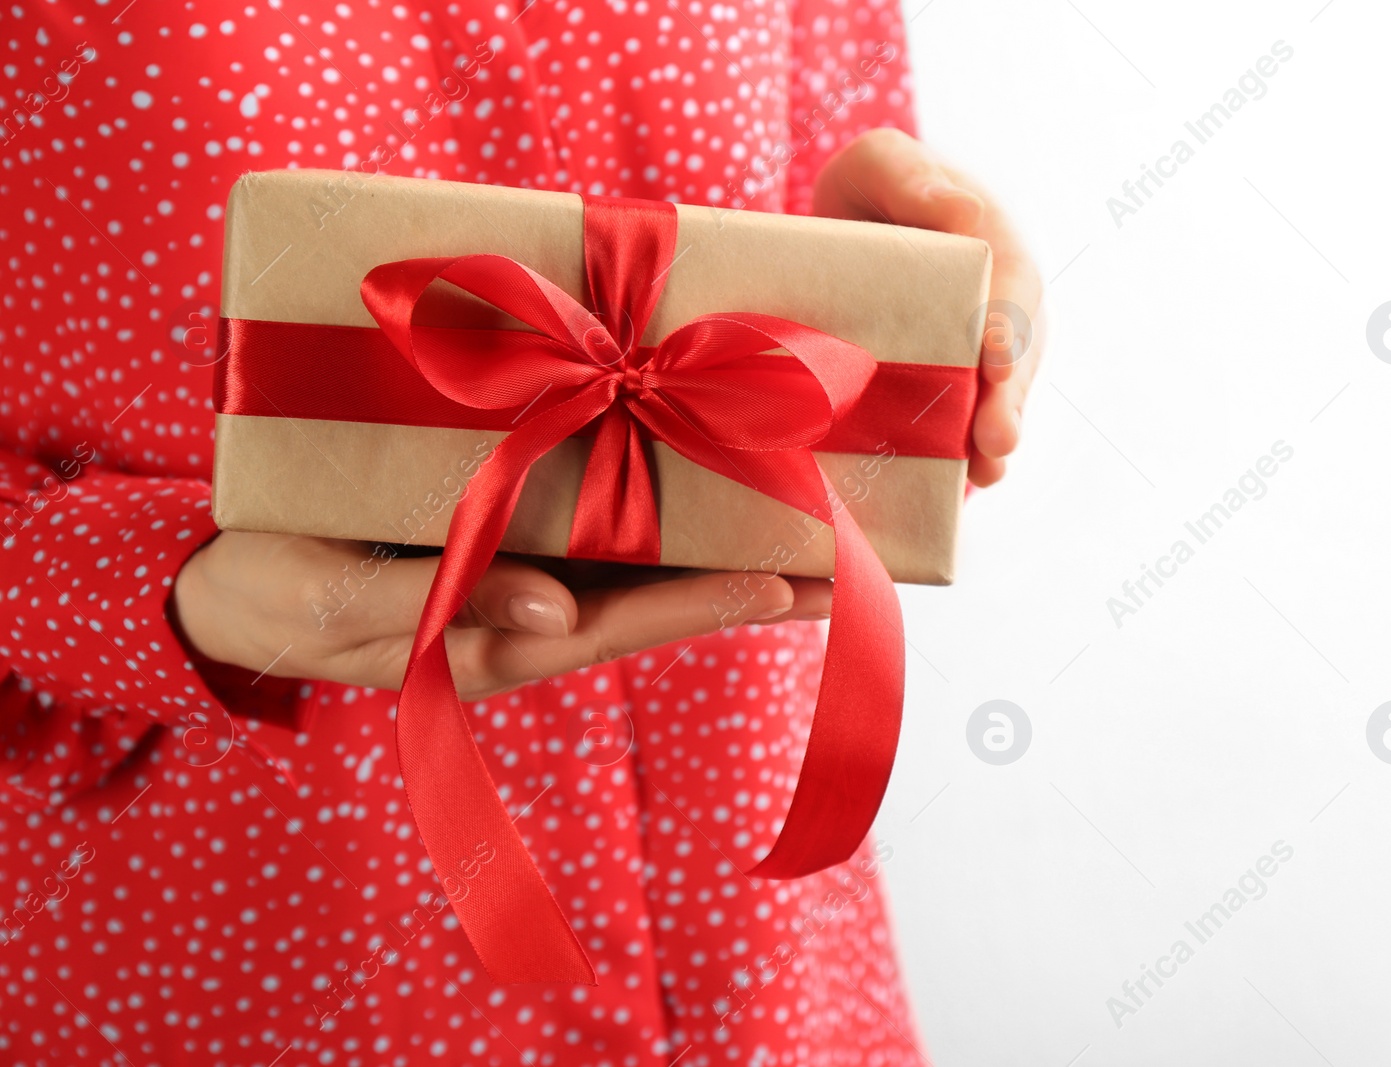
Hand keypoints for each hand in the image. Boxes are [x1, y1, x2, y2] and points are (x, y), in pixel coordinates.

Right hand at [173, 532, 831, 700]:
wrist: (216, 570)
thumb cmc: (271, 594)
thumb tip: (558, 619)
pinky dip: (644, 484)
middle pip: (657, 589)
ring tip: (798, 502)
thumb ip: (447, 610)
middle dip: (747, 572)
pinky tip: (689, 451)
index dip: (711, 602)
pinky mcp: (495, 519)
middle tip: (840, 546)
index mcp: (498, 635)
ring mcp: (515, 562)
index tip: (795, 583)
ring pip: (633, 549)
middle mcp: (527, 602)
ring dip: (713, 529)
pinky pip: (583, 504)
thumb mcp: (341, 606)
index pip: (628, 621)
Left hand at [810, 128, 1043, 486]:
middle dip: (1008, 402)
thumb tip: (964, 211)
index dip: (1007, 325)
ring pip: (998, 398)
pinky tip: (958, 487)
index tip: (995, 361)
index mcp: (994, 244)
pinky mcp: (953, 387)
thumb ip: (913, 179)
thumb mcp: (878, 164)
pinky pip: (966, 424)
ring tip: (984, 473)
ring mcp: (980, 352)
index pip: (1011, 284)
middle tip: (996, 442)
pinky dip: (962, 456)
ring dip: (994, 437)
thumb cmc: (867, 189)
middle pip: (1015, 355)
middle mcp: (1000, 304)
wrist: (847, 233)